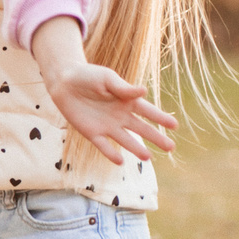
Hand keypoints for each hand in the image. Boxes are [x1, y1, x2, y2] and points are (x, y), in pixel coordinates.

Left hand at [30, 17, 176, 163]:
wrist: (64, 82)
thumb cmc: (89, 76)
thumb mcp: (107, 79)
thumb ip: (123, 88)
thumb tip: (143, 91)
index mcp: (127, 101)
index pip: (148, 111)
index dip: (161, 117)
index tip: (174, 125)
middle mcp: (120, 116)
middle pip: (141, 129)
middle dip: (156, 137)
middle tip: (171, 148)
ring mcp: (107, 126)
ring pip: (125, 140)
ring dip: (136, 149)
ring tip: (148, 158)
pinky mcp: (92, 132)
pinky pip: (103, 145)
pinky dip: (111, 153)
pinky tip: (120, 161)